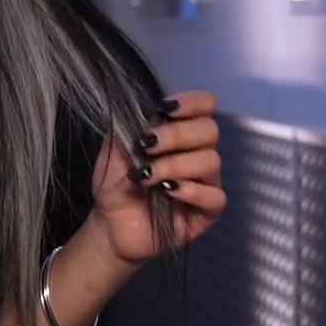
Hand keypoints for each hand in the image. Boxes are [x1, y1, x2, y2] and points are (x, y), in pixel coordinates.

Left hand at [87, 90, 225, 264]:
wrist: (110, 224)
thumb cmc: (116, 183)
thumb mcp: (114, 149)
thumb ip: (129, 126)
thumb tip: (146, 113)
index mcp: (181, 133)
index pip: (205, 106)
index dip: (192, 102)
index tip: (165, 109)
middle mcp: (198, 153)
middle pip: (209, 130)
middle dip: (176, 135)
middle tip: (146, 146)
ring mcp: (206, 183)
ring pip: (210, 162)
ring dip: (175, 165)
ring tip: (146, 176)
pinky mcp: (207, 212)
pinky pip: (215, 196)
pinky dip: (191, 190)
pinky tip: (168, 191)